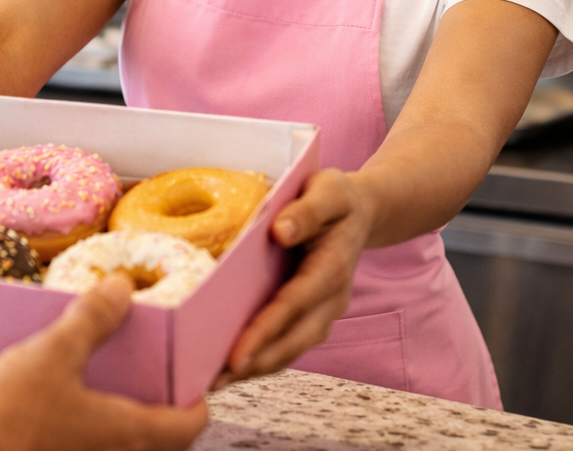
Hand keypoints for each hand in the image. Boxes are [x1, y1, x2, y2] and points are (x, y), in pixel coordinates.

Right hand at [0, 275, 207, 450]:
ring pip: (88, 433)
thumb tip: (123, 288)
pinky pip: (40, 439)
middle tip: (120, 361)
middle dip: (128, 391)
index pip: (191, 422)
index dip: (195, 395)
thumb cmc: (9, 422)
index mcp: (128, 433)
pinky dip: (19, 418)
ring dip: (66, 403)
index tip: (187, 373)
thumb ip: (91, 320)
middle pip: (144, 429)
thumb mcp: (52, 355)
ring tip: (37, 368)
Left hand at [215, 168, 372, 386]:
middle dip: (255, 362)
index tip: (236, 354)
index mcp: (333, 267)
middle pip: (294, 339)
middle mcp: (331, 298)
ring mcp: (323, 312)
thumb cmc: (336, 198)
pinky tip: (227, 367)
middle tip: (214, 380)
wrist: (360, 212)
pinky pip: (287, 343)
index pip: (295, 304)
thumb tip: (280, 230)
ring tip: (212, 382)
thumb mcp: (327, 190)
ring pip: (290, 349)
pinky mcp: (311, 316)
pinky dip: (260, 358)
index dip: (266, 330)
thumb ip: (307, 210)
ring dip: (255, 368)